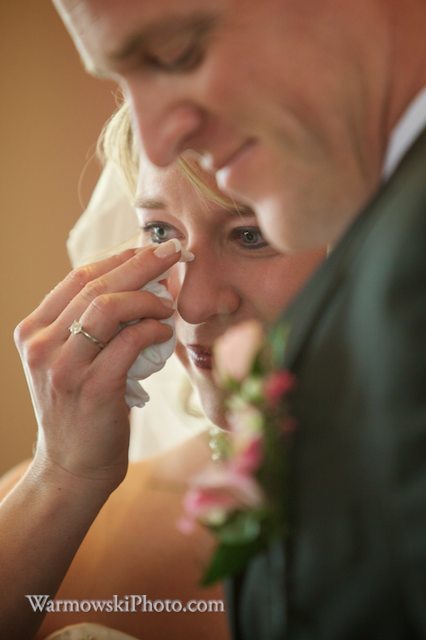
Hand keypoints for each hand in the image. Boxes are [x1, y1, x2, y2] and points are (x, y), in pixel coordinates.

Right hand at [14, 240, 182, 492]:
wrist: (72, 467)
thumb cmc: (81, 408)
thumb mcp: (70, 360)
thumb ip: (89, 324)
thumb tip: (139, 281)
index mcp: (33, 331)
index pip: (78, 277)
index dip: (119, 258)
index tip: (149, 248)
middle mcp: (42, 345)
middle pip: (95, 285)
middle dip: (140, 263)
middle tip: (173, 252)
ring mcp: (64, 367)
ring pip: (108, 307)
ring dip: (147, 298)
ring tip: (168, 303)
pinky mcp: (94, 389)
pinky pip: (129, 342)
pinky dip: (152, 329)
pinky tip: (165, 332)